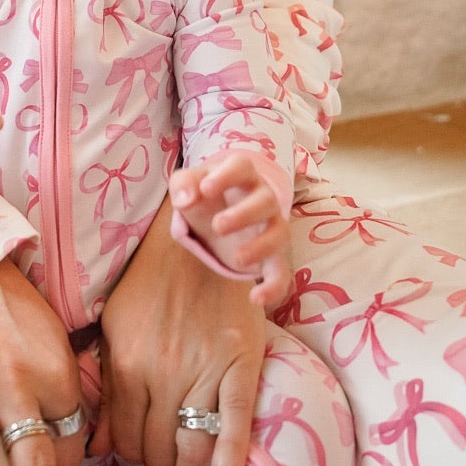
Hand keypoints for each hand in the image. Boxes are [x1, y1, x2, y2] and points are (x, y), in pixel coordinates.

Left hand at [90, 210, 266, 465]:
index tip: (142, 454)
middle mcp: (162, 376)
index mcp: (127, 365)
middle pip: (158, 452)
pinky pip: (236, 426)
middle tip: (168, 463)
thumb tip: (99, 446)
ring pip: (193, 449)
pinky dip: (230, 462)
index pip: (125, 441)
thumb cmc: (149, 284)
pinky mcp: (239, 368)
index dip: (133, 456)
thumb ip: (107, 387)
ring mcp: (202, 374)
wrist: (197, 242)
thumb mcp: (113, 329)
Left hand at [169, 150, 291, 307]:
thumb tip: (185, 200)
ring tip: (236, 260)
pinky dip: (275, 287)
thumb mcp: (189, 184)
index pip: (242, 166)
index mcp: (241, 175)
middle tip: (217, 227)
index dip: (226, 175)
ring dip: (261, 247)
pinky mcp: (273, 255)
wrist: (220, 210)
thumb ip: (183, 184)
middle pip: (266, 200)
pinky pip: (282, 271)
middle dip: (244, 214)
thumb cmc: (205, 192)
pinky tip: (255, 299)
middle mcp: (263, 198)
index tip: (206, 188)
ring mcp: (271, 226)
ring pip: (280, 233)